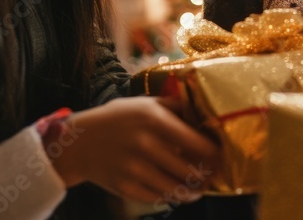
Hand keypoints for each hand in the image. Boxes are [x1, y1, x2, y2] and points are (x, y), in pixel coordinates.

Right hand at [45, 96, 219, 203]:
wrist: (79, 142)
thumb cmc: (119, 119)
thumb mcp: (145, 104)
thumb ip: (175, 107)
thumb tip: (206, 115)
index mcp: (154, 120)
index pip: (197, 144)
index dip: (215, 155)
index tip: (223, 158)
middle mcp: (145, 145)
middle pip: (190, 170)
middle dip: (207, 177)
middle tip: (215, 176)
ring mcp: (134, 169)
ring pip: (176, 188)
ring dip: (193, 191)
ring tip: (199, 188)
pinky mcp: (126, 187)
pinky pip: (158, 197)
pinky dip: (171, 196)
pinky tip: (177, 191)